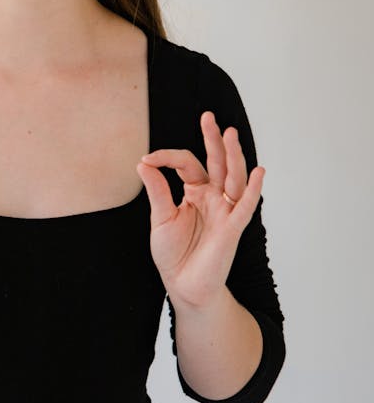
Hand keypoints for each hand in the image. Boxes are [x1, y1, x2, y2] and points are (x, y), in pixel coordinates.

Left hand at [136, 111, 263, 309]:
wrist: (183, 285)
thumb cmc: (173, 253)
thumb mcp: (160, 218)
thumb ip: (157, 190)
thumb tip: (144, 162)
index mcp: (196, 192)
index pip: (188, 164)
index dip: (168, 157)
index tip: (147, 159)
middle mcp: (213, 197)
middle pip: (217, 162)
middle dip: (214, 140)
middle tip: (208, 117)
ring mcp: (225, 210)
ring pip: (234, 177)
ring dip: (233, 156)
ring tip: (230, 134)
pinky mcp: (232, 228)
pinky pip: (246, 205)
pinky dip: (254, 189)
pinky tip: (259, 171)